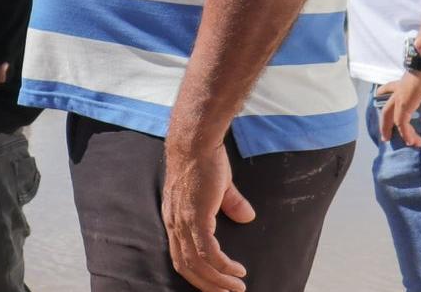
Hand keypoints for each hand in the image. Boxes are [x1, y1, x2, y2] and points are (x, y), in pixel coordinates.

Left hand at [162, 141, 254, 291]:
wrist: (196, 143)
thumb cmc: (205, 160)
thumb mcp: (218, 187)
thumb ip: (229, 203)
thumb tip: (247, 216)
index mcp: (174, 218)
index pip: (179, 256)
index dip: (195, 274)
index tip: (213, 285)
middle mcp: (174, 223)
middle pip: (185, 266)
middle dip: (207, 285)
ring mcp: (183, 221)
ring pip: (198, 264)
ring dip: (218, 280)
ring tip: (237, 287)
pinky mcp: (196, 217)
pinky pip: (208, 252)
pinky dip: (222, 266)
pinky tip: (237, 271)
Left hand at [379, 74, 420, 146]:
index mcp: (404, 83)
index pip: (390, 87)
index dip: (384, 91)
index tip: (379, 93)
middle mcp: (398, 90)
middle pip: (386, 109)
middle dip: (385, 124)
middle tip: (385, 136)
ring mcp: (399, 98)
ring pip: (392, 119)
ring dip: (401, 133)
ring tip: (409, 143)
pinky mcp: (403, 104)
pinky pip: (401, 123)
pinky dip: (406, 133)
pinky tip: (411, 141)